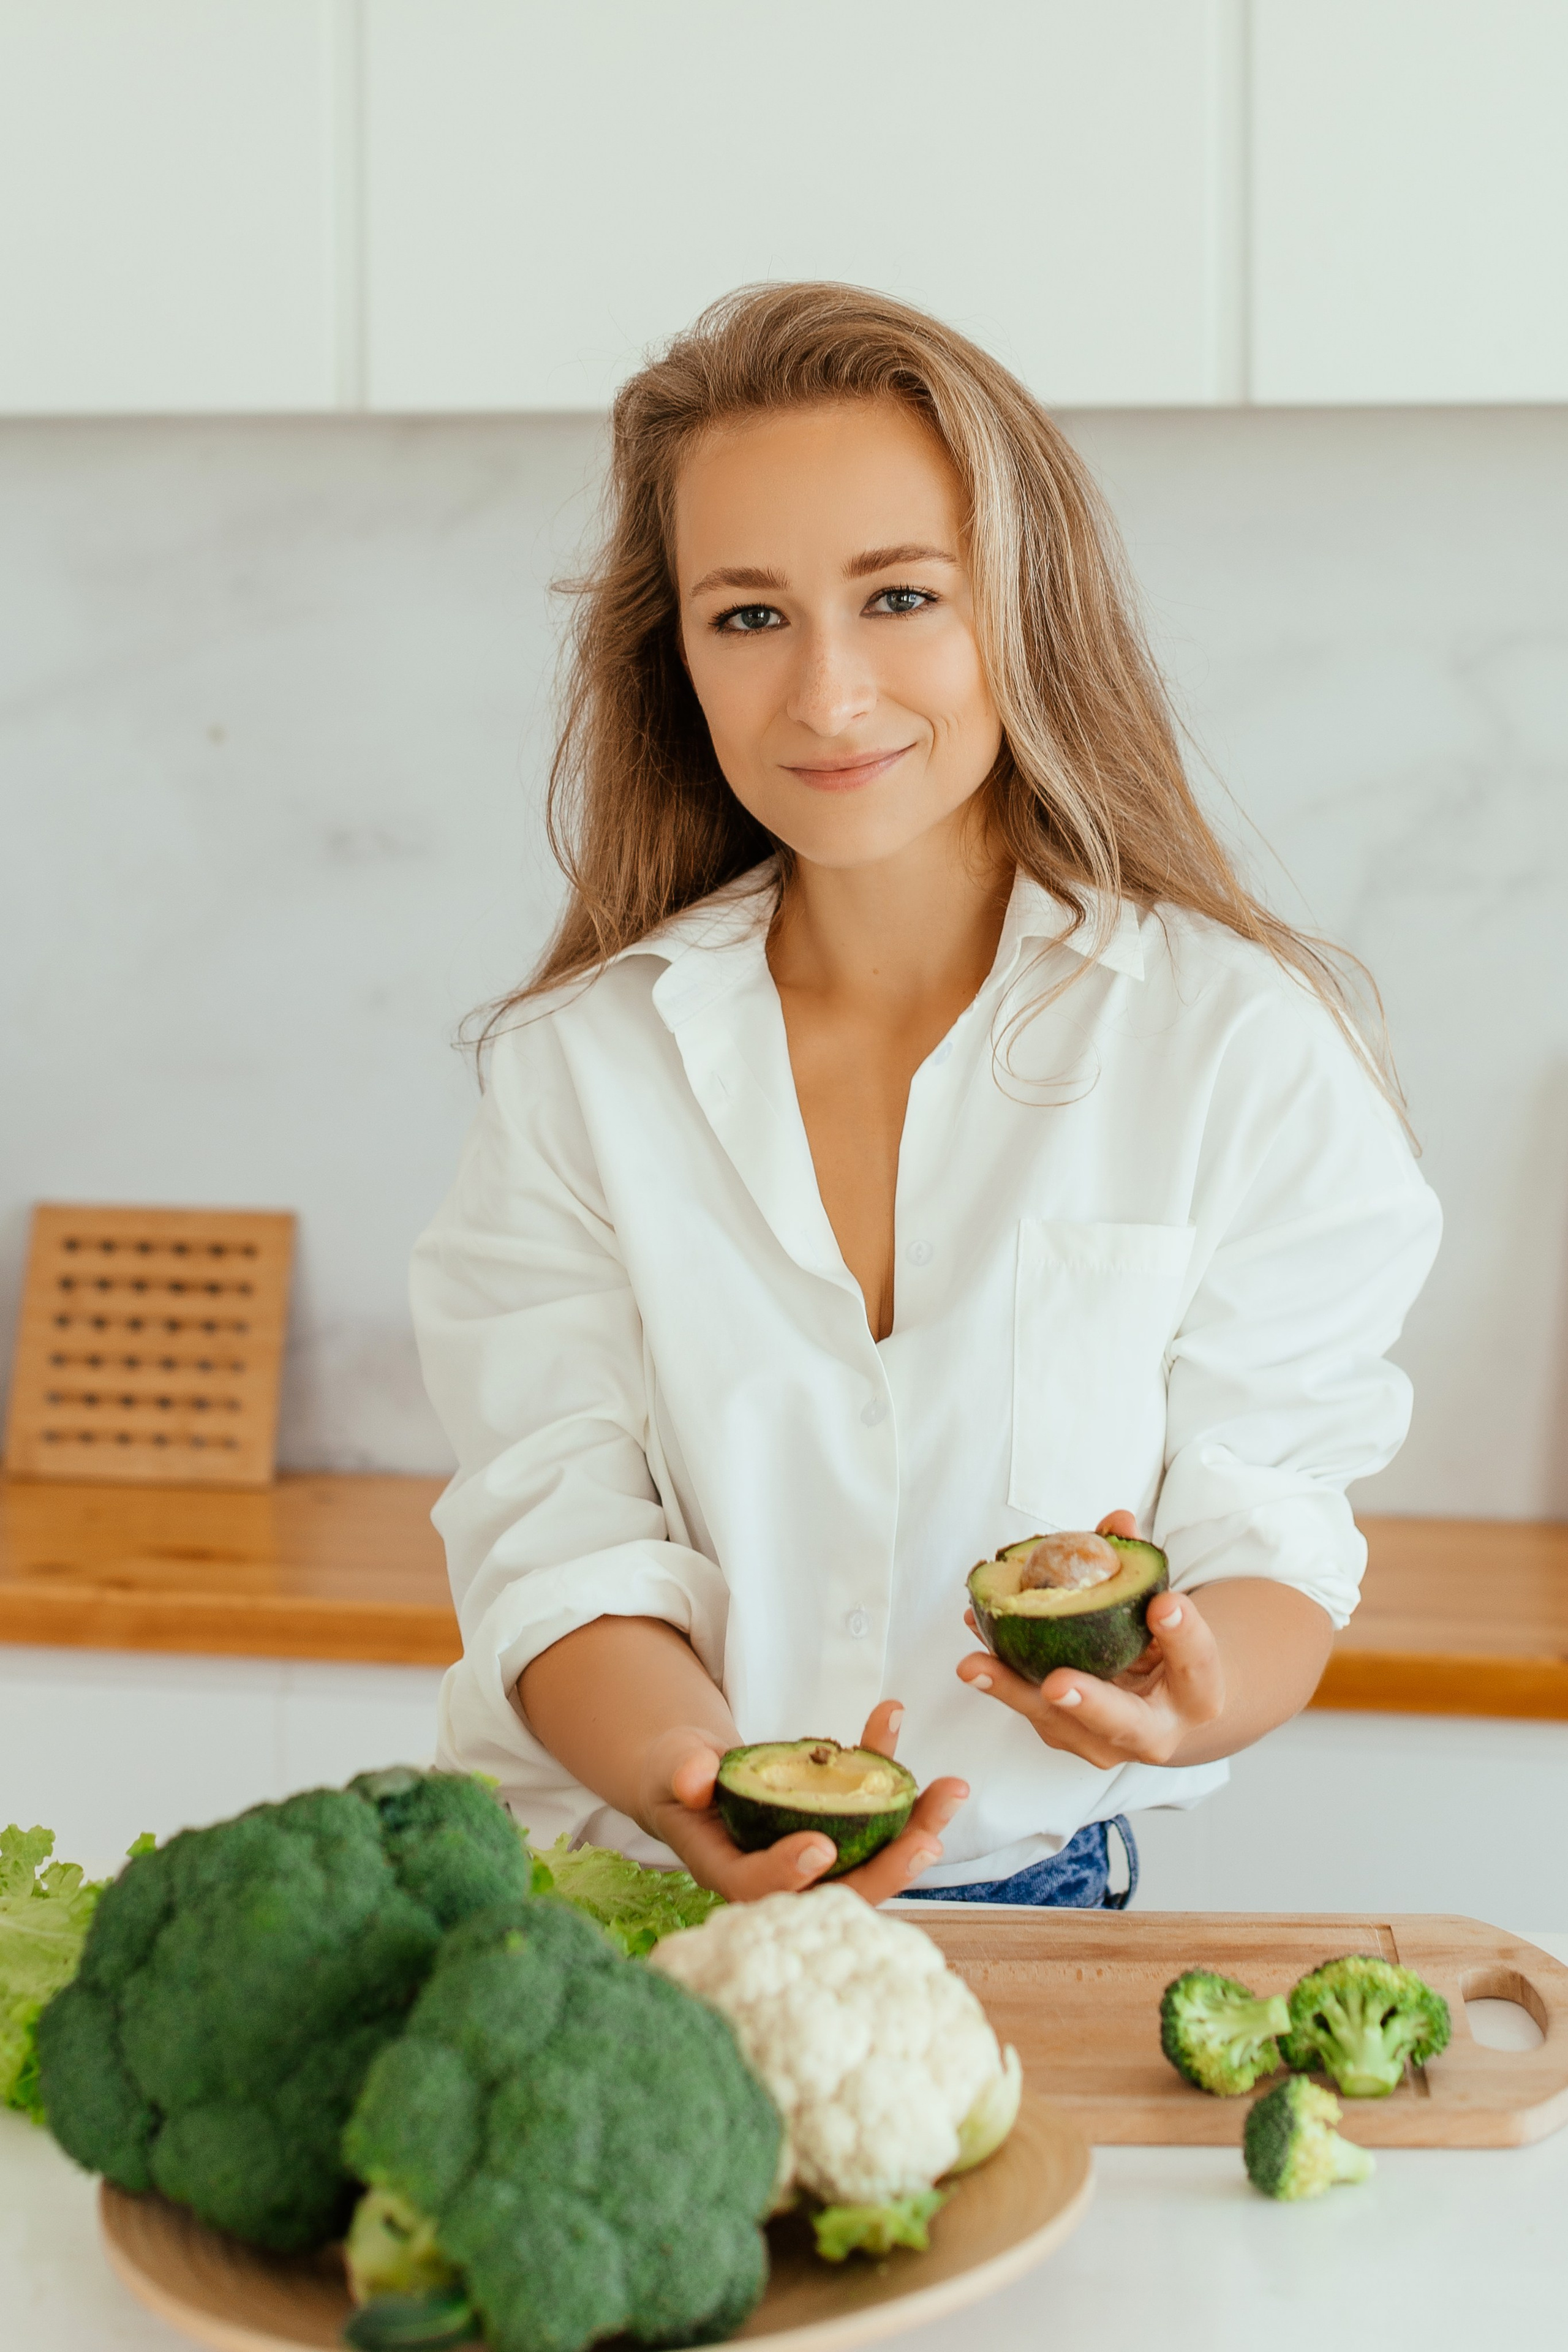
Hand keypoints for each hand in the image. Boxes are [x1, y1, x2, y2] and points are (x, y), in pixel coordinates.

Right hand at [643, 1701, 967, 1905]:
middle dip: (888, 1868)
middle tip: (927, 1842)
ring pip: (873, 1859)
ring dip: (917, 1828)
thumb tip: (693, 1777)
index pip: (759, 1888)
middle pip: (839, 1889)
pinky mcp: (838, 1832)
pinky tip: (893, 1720)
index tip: (819, 1847)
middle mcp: (780, 1877)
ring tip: (951, 1790)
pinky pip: (875, 1815)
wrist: (696, 1779)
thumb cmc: (679, 1778)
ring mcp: (816, 1858)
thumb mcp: (670, 1769)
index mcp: (730, 1871)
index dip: (789, 1874)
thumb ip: (681, 1773)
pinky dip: (891, 1775)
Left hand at [956, 1510, 1222, 1767]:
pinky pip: (1028, 1705)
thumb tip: (1118, 1521)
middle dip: (1086, 1701)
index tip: (1165, 1603)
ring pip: (1057, 1722)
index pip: (1197, 1665)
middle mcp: (1154, 1733)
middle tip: (1056, 1684)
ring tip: (975, 1663)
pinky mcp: (1065, 1735)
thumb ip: (1141, 1570)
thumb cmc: (1165, 1645)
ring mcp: (1104, 1743)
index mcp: (1198, 1696)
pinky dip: (1000, 1673)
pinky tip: (977, 1638)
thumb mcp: (1168, 1610)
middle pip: (1120, 1721)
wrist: (1162, 1701)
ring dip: (1012, 1689)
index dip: (1183, 1636)